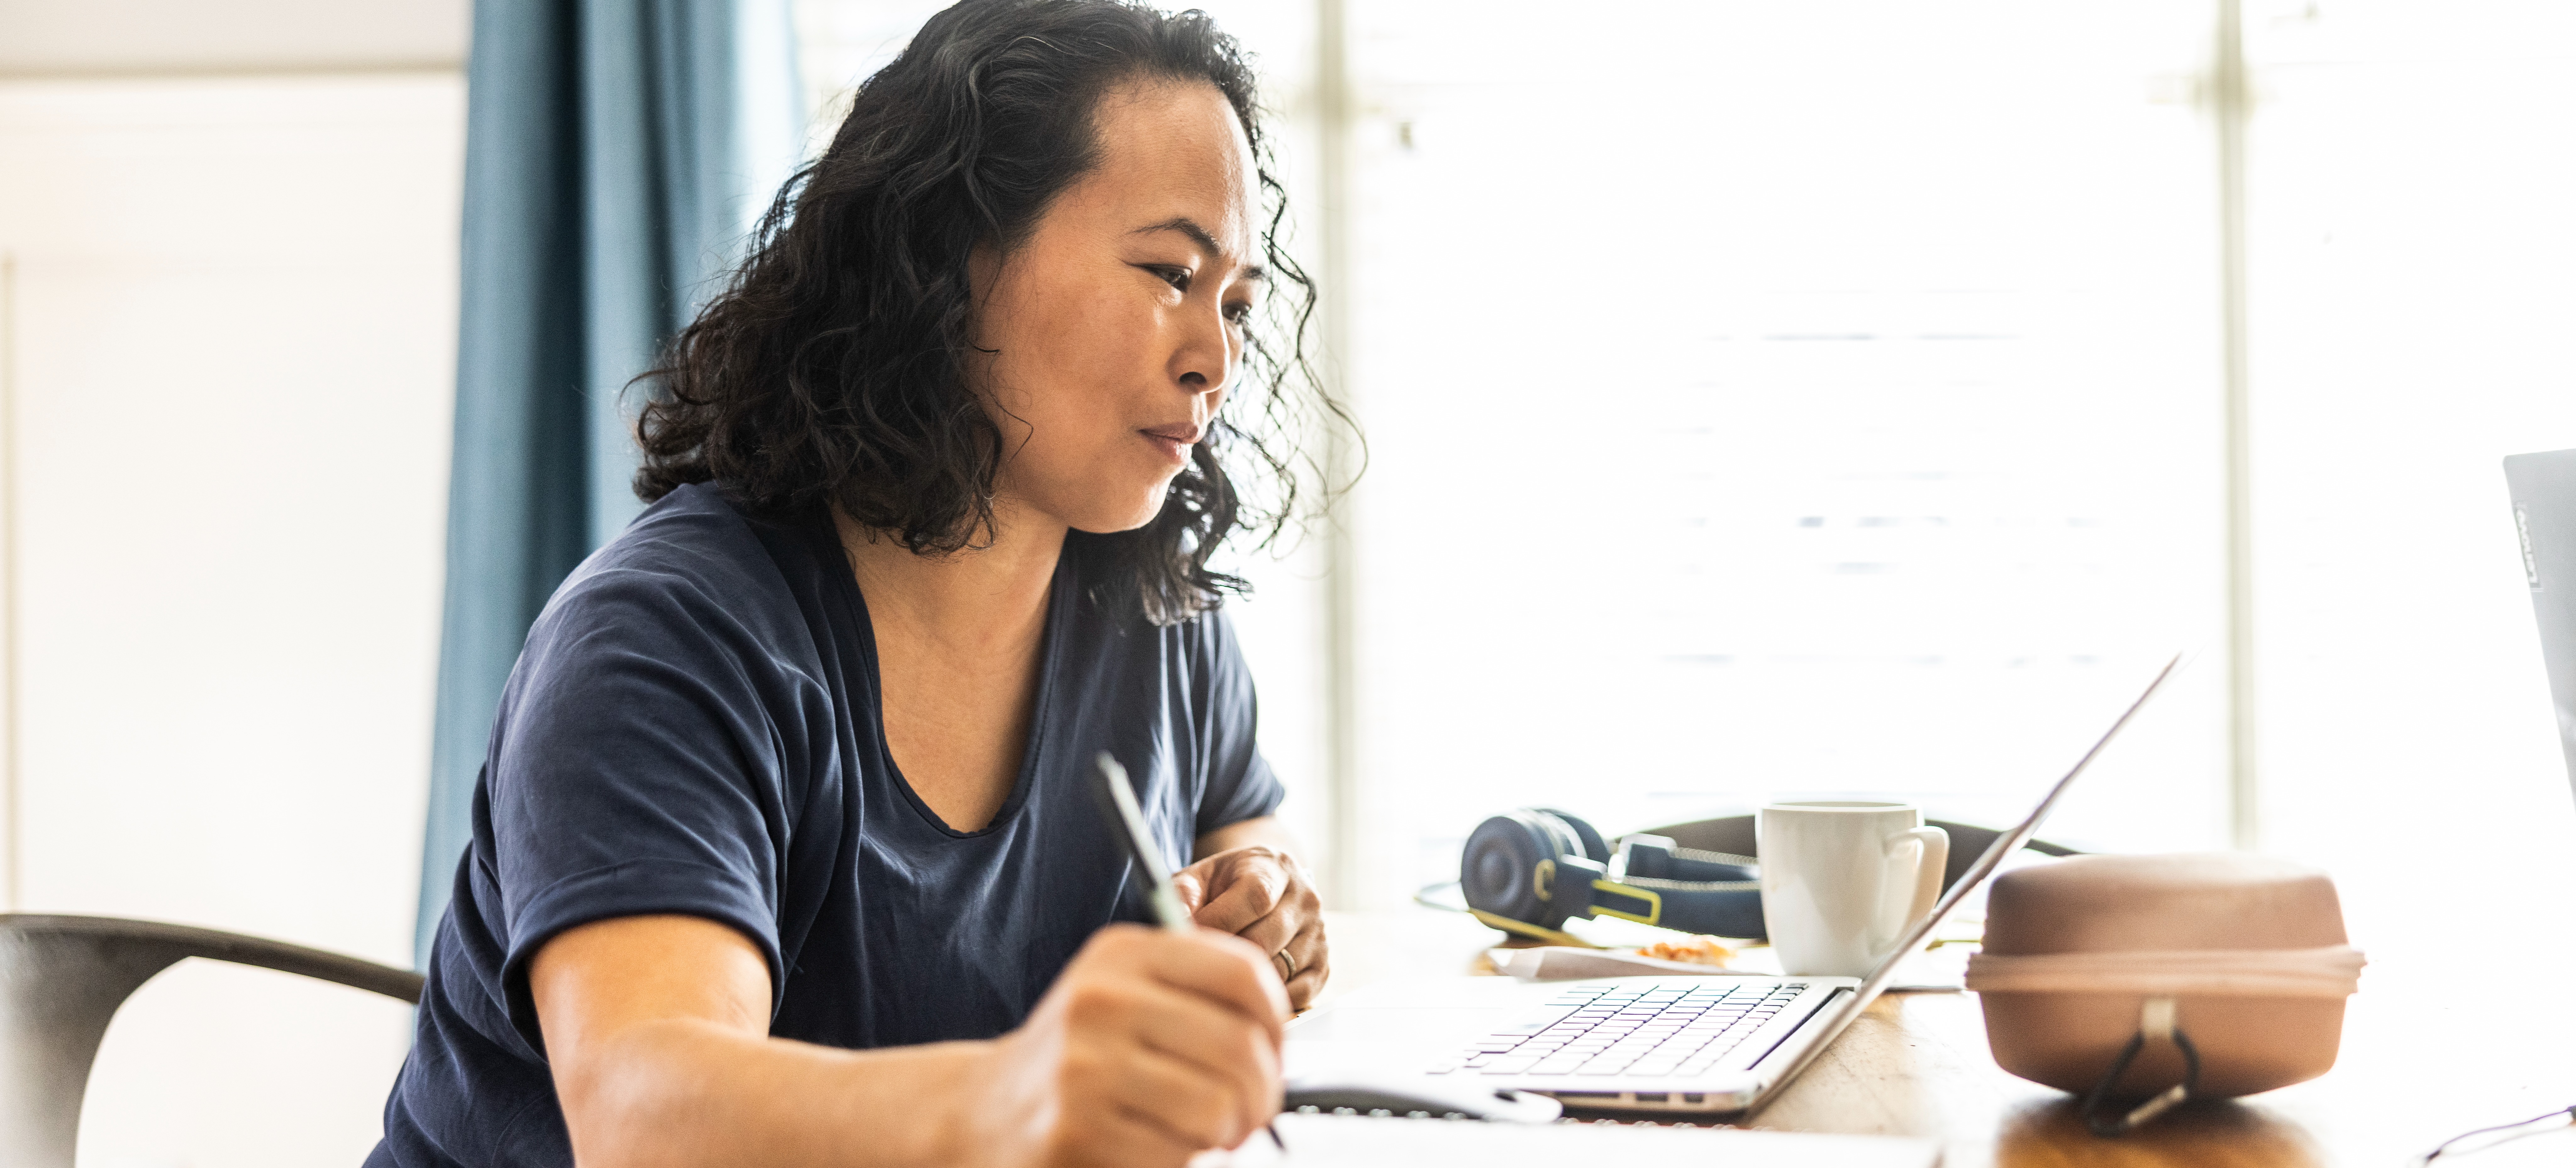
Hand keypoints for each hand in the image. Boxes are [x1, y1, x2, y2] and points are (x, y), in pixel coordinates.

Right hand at [969, 923, 1286, 1167]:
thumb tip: (1275, 1039)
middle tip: (1253, 1112)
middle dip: (1263, 1093)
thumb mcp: (1124, 991)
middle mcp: (1102, 999)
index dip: (1278, 1022)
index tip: (1272, 1050)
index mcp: (1122, 953)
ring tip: (1209, 1131)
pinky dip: (1183, 1157)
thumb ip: (1196, 994)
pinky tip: (1157, 1146)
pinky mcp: (1078, 1128)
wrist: (984, 1109)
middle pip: (1240, 1047)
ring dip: (1228, 1131)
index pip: (1243, 974)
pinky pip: (1178, 1151)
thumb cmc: (1076, 1054)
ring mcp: (1086, 1064)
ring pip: (1217, 1105)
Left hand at [1173, 845, 1327, 1009]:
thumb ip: (1182, 894)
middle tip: (1196, 964)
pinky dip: (1266, 999)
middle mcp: (1305, 899)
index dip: (1219, 921)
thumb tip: (1176, 923)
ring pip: (1279, 971)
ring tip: (1216, 976)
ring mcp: (1318, 934)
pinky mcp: (1322, 966)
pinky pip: (1296, 995)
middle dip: (1224, 957)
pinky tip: (1243, 989)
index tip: (1187, 937)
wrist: (1265, 889)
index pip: (1256, 896)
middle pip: (1265, 939)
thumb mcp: (1199, 877)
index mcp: (1275, 868)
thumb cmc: (1224, 887)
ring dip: (1242, 981)